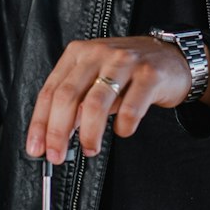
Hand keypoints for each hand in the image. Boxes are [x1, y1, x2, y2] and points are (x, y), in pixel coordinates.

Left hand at [26, 33, 209, 162]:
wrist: (172, 58)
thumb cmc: (128, 73)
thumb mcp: (96, 79)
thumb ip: (76, 101)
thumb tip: (55, 135)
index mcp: (79, 53)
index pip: (50, 91)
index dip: (40, 123)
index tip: (36, 148)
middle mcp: (99, 53)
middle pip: (68, 97)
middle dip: (58, 133)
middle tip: (57, 156)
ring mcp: (125, 62)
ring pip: (95, 104)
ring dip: (88, 133)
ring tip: (90, 149)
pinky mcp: (149, 75)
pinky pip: (130, 109)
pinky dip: (123, 127)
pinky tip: (123, 131)